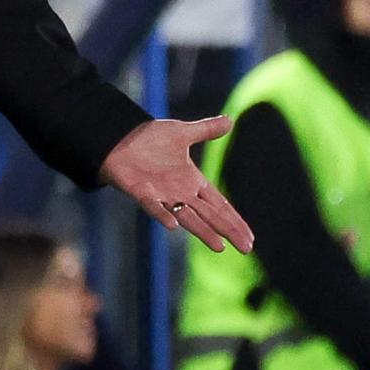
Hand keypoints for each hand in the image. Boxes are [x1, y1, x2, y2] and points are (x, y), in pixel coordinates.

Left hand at [99, 117, 252, 253]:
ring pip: (187, 217)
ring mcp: (162, 195)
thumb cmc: (150, 140)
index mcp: (192, 181)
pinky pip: (153, 206)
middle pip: (209, 215)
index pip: (218, 204)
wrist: (119, 139)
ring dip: (202, 231)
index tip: (249, 237)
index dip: (234, 219)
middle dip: (227, 230)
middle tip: (246, 248)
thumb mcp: (182, 132)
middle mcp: (180, 193)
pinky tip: (173, 226)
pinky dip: (162, 215)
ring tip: (219, 246)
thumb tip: (231, 120)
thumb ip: (206, 130)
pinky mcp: (141, 192)